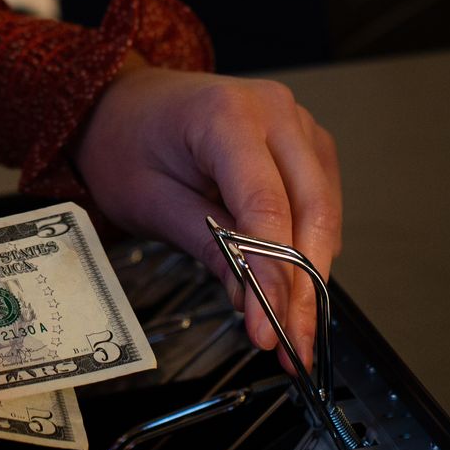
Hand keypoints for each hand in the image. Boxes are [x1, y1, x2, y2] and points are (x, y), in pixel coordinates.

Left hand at [72, 59, 342, 367]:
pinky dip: (311, 246)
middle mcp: (273, 110)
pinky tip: (294, 286)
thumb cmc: (127, 143)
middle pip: (311, 209)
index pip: (266, 207)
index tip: (267, 328)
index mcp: (226, 114)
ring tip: (293, 328)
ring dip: (312, 273)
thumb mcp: (149, 201)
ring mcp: (296, 122)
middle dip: (303, 286)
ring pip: (324, 209)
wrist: (125, 105)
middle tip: (292, 344)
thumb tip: (251, 299)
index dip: (271, 276)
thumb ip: (207, 245)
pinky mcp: (305, 142)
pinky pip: (322, 199)